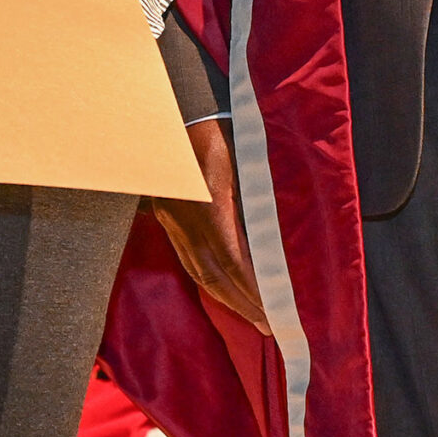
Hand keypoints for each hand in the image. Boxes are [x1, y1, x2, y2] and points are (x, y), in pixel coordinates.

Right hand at [147, 118, 268, 330]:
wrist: (174, 112)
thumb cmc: (216, 133)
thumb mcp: (240, 166)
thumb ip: (252, 204)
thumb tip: (270, 242)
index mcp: (210, 208)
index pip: (232, 262)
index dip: (252, 291)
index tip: (272, 312)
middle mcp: (186, 220)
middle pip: (212, 275)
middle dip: (240, 303)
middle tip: (266, 324)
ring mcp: (171, 219)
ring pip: (196, 269)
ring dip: (223, 296)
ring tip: (248, 313)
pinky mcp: (165, 215)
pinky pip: (186, 256)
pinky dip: (205, 277)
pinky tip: (219, 286)